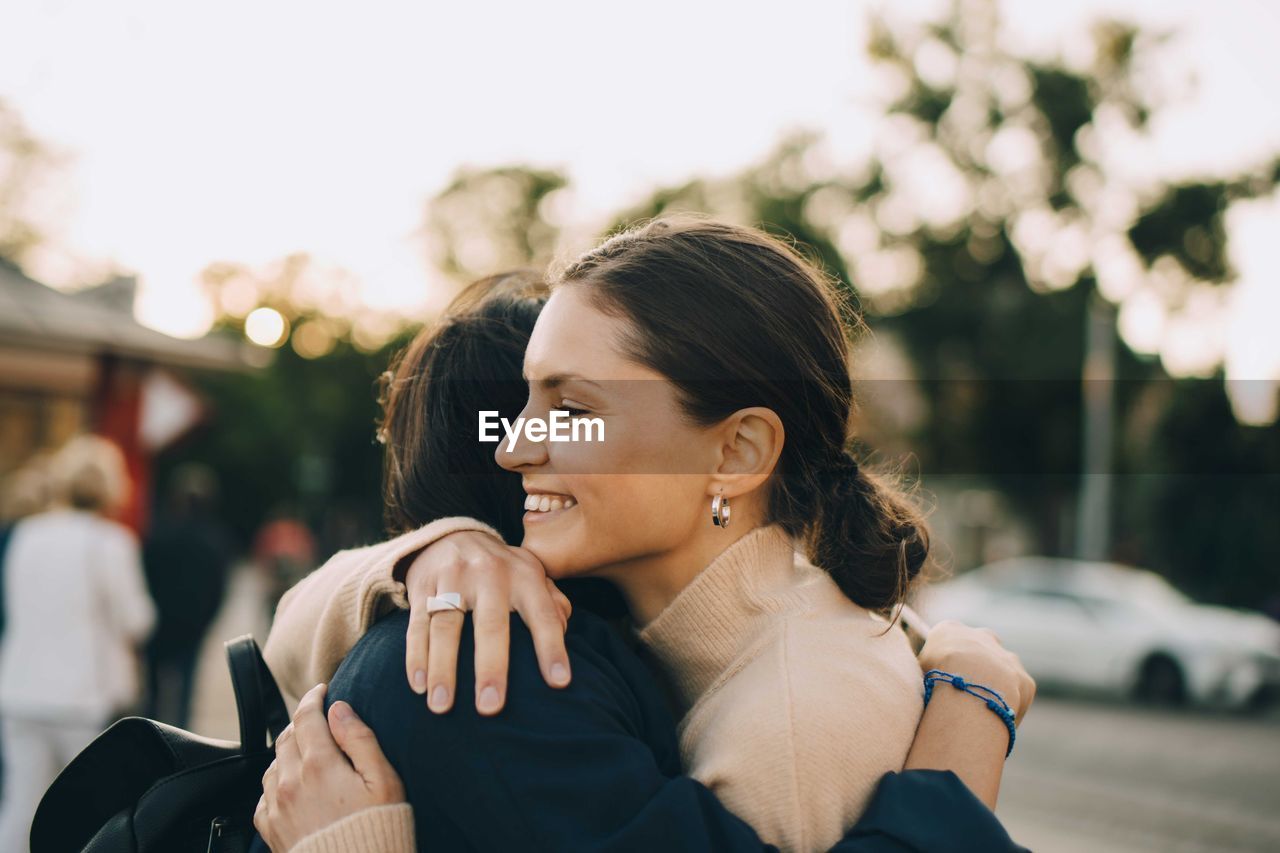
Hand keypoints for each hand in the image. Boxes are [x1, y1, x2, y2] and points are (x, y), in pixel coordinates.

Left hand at [255, 684, 404, 851]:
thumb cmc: (378, 829)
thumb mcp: (383, 780)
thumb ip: (360, 739)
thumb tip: (339, 709)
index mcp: (320, 764)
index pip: (306, 716)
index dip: (313, 697)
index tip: (322, 689)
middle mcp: (291, 781)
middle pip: (287, 736)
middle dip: (302, 722)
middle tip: (319, 721)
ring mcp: (277, 806)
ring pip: (273, 763)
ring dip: (289, 751)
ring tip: (309, 753)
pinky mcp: (271, 829)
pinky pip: (265, 794)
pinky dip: (277, 781)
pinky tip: (293, 785)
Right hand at [402, 530, 572, 715]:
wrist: (453, 534)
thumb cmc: (503, 571)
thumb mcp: (532, 577)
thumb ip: (552, 602)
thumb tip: (563, 629)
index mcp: (524, 576)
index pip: (543, 616)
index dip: (552, 648)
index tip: (559, 683)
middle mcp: (490, 574)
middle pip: (491, 626)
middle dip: (491, 669)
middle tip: (491, 708)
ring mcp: (453, 577)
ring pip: (446, 627)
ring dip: (443, 670)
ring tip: (442, 707)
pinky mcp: (422, 584)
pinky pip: (417, 624)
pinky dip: (416, 656)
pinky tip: (418, 685)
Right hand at [917, 620, 1035, 723]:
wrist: (970, 687)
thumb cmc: (934, 679)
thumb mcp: (918, 668)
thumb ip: (926, 668)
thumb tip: (927, 680)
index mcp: (950, 630)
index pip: (946, 640)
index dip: (943, 661)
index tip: (940, 680)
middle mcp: (982, 636)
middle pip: (979, 649)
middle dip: (975, 667)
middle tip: (964, 694)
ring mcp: (1007, 657)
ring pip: (1002, 672)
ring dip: (993, 688)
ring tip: (979, 713)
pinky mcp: (1024, 680)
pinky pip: (1016, 696)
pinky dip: (1007, 708)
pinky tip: (994, 724)